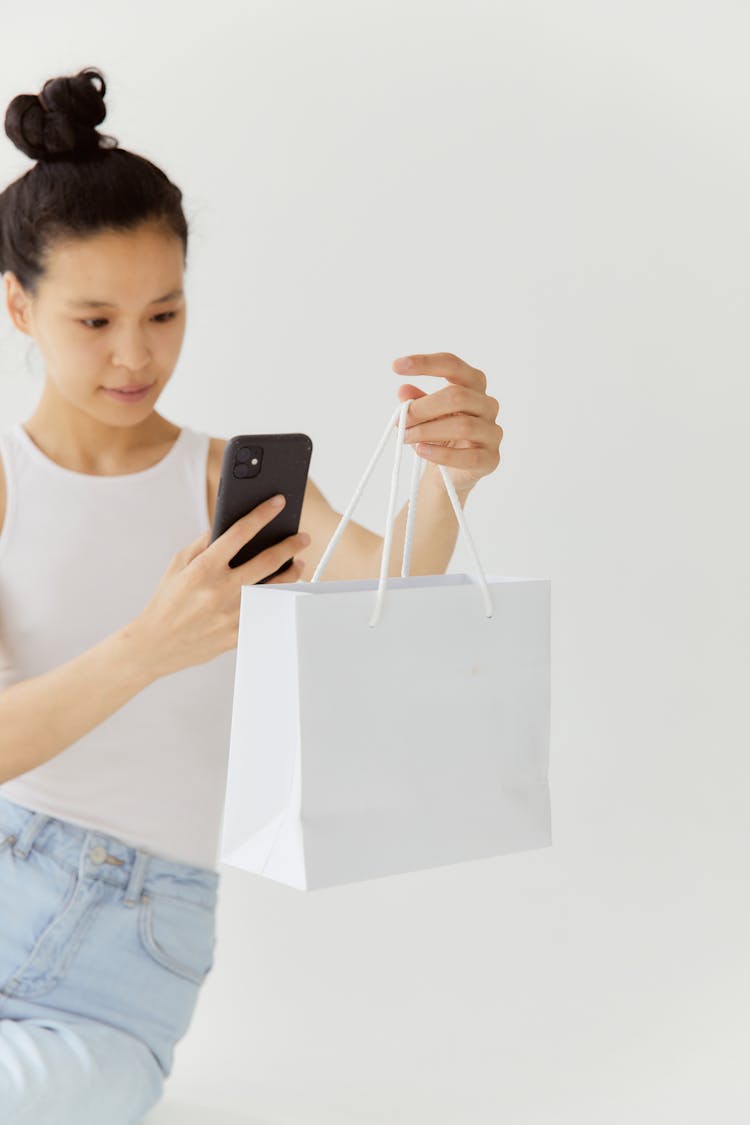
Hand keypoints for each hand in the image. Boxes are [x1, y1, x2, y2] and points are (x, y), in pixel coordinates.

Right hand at [132, 496, 310, 676]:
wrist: (156, 645)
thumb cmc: (166, 602)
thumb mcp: (178, 565)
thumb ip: (203, 543)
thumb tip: (225, 525)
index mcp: (203, 569)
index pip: (240, 533)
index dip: (262, 514)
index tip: (278, 503)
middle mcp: (220, 590)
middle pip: (267, 561)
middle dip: (289, 545)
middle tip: (302, 537)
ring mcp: (231, 614)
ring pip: (274, 589)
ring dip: (291, 573)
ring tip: (298, 562)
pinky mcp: (237, 634)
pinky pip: (266, 613)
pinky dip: (278, 599)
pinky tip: (283, 590)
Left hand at [391, 352, 502, 494]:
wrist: (449, 473)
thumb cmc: (439, 437)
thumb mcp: (424, 416)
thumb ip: (416, 402)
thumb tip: (403, 390)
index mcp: (472, 387)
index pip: (452, 365)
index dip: (425, 363)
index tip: (396, 366)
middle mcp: (487, 405)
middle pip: (458, 396)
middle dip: (423, 407)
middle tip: (401, 419)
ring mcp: (492, 432)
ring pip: (463, 425)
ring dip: (427, 431)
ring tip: (405, 437)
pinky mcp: (491, 459)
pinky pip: (469, 456)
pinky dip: (441, 454)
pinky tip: (421, 451)